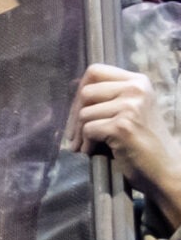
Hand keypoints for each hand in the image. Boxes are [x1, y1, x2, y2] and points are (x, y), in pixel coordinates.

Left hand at [74, 64, 179, 207]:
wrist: (166, 168)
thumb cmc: (144, 140)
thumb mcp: (132, 108)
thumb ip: (110, 95)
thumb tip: (74, 87)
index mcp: (138, 81)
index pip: (95, 71)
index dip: (80, 90)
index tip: (77, 109)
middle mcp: (136, 89)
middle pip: (85, 93)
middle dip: (74, 116)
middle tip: (74, 134)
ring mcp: (131, 107)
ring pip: (84, 113)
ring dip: (80, 133)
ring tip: (86, 145)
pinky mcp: (122, 126)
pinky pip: (88, 130)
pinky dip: (86, 143)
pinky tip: (91, 151)